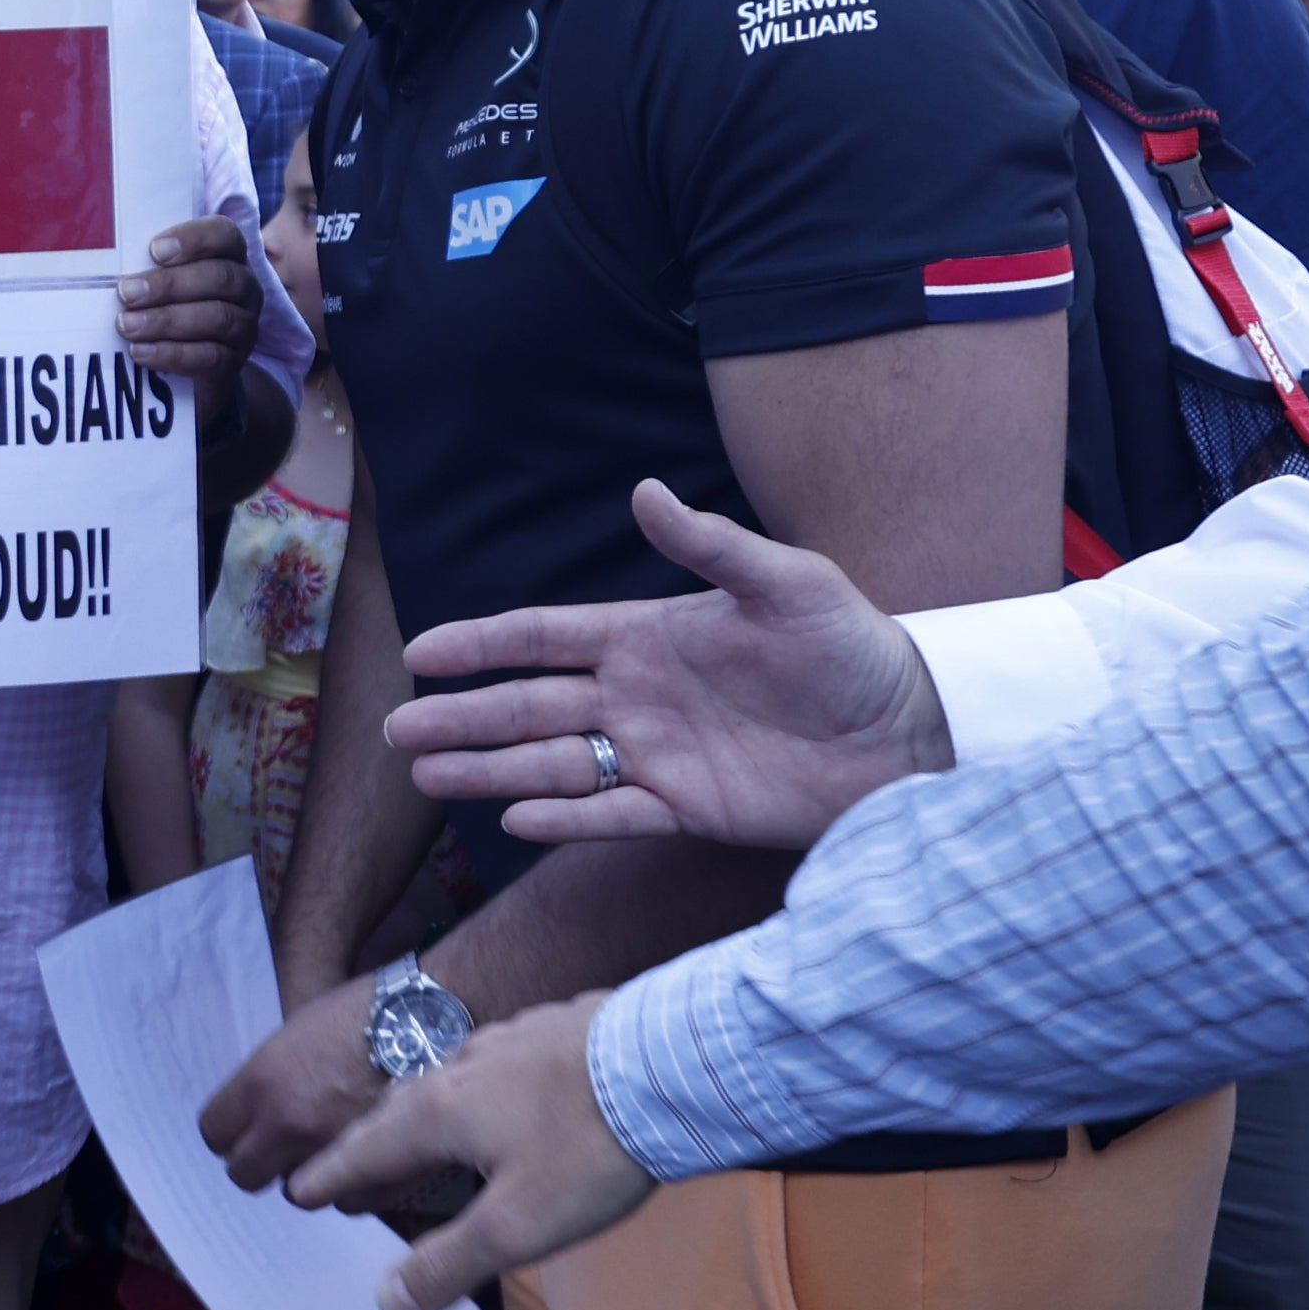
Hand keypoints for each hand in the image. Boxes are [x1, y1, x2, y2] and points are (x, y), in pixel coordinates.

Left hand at [117, 214, 261, 418]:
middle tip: (126, 293)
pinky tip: (141, 352)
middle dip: (169, 285)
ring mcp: (244, 326)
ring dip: (167, 320)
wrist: (187, 372)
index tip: (154, 250)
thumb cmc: (164, 307)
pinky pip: (211, 357)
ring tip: (127, 326)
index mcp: (228, 256)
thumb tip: (95, 252)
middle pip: (219, 277)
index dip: (193, 240)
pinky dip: (173, 354)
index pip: (223, 235)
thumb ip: (139, 263)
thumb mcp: (154, 280)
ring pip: (217, 317)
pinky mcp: (234, 362)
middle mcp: (244, 288)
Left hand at [199, 971, 387, 1193]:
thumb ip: (268, 1081)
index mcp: (263, 1083)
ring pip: (297, 1193)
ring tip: (328, 1148)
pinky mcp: (380, 1176)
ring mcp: (336, 1155)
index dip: (228, 1130)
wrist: (436, 1017)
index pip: (214, 1133)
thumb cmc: (366, 1012)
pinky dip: (352, 1186)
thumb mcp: (297, 1032)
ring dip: (307, 1176)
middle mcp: (291, 1124)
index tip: (242, 1127)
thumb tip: (252, 1114)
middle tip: (278, 1145)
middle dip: (258, 1161)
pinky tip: (365, 1158)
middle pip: (244, 1174)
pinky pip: (346, 1203)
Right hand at [277, 1001, 658, 1309]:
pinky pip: (491, 1068)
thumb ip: (448, 1264)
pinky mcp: (550, 1032)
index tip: (299, 1191)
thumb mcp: (518, 1227)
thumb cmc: (591, 1148)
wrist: (673, 1064)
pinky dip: (473, 1094)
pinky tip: (498, 1100)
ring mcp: (506, 1044)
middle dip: (365, 1148)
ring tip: (412, 1137)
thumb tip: (387, 1301)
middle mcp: (459, 1069)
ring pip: (443, 1086)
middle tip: (344, 1175)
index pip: (364, 1151)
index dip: (331, 1177)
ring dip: (418, 1118)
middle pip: (395, 1115)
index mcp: (437, 1112)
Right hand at [381, 480, 952, 847]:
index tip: (419, 652)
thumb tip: (643, 491)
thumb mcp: (788, 582)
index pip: (543, 638)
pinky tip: (516, 818)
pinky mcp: (690, 808)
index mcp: (647, 635)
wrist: (910, 728)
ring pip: (554, 763)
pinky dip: (566, 817)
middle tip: (398, 730)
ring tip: (430, 775)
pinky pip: (613, 814)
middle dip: (463, 718)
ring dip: (492, 769)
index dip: (481, 644)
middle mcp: (637, 697)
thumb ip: (711, 546)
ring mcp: (658, 755)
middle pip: (528, 707)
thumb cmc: (852, 646)